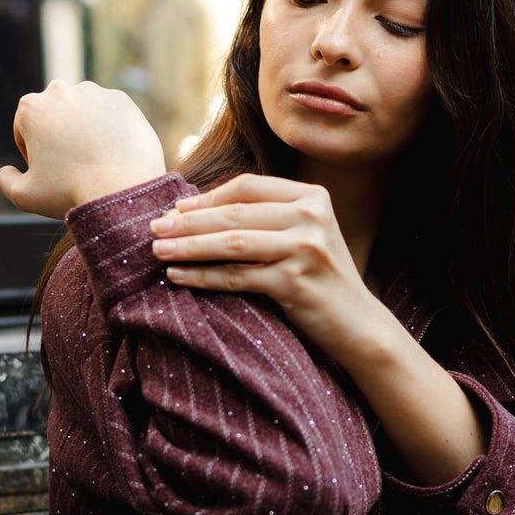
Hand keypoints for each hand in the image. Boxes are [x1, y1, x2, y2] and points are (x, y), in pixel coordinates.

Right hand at [0, 80, 166, 218]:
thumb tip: (5, 171)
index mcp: (30, 107)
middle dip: (58, 138)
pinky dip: (108, 130)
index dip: (34, 155)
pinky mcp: (121, 99)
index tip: (50, 174)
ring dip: (83, 131)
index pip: (26, 131)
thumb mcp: (24, 195)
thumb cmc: (70, 192)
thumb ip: (5, 181)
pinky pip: (109, 115)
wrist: (122, 188)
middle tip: (73, 167)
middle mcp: (60, 90)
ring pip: (81, 113)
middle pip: (53, 118)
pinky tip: (112, 152)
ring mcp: (93, 92)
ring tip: (94, 160)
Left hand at [150, 175, 383, 368]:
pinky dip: (203, 276)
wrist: (360, 327)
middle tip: (154, 228)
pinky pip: (237, 276)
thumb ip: (269, 218)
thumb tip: (198, 210)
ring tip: (158, 251)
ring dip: (188, 247)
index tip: (175, 209)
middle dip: (189, 221)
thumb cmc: (322, 282)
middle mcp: (311, 216)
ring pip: (231, 243)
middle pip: (235, 213)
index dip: (207, 197)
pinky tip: (179, 277)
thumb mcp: (305, 237)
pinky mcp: (296, 281)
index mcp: (313, 196)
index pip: (248, 187)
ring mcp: (305, 248)